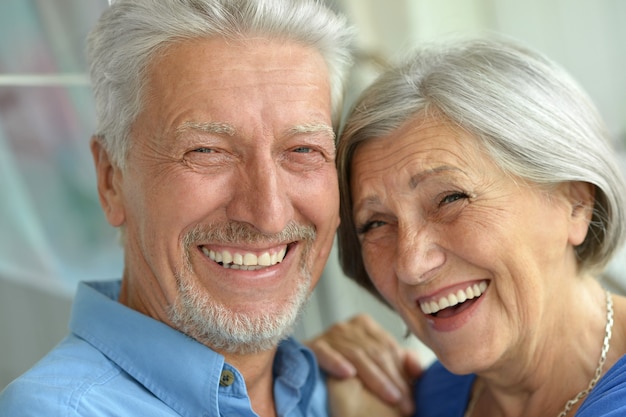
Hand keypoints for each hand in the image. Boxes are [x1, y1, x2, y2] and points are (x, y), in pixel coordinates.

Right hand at [306, 314, 421, 415]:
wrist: (311, 371)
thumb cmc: (349, 370)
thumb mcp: (377, 366)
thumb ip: (399, 364)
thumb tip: (418, 367)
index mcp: (364, 325)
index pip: (388, 347)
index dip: (402, 373)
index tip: (412, 398)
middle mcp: (346, 326)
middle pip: (375, 352)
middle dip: (392, 380)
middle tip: (405, 403)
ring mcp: (329, 334)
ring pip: (357, 355)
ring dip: (375, 378)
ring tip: (390, 397)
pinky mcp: (312, 345)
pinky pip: (325, 353)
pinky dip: (336, 362)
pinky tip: (348, 374)